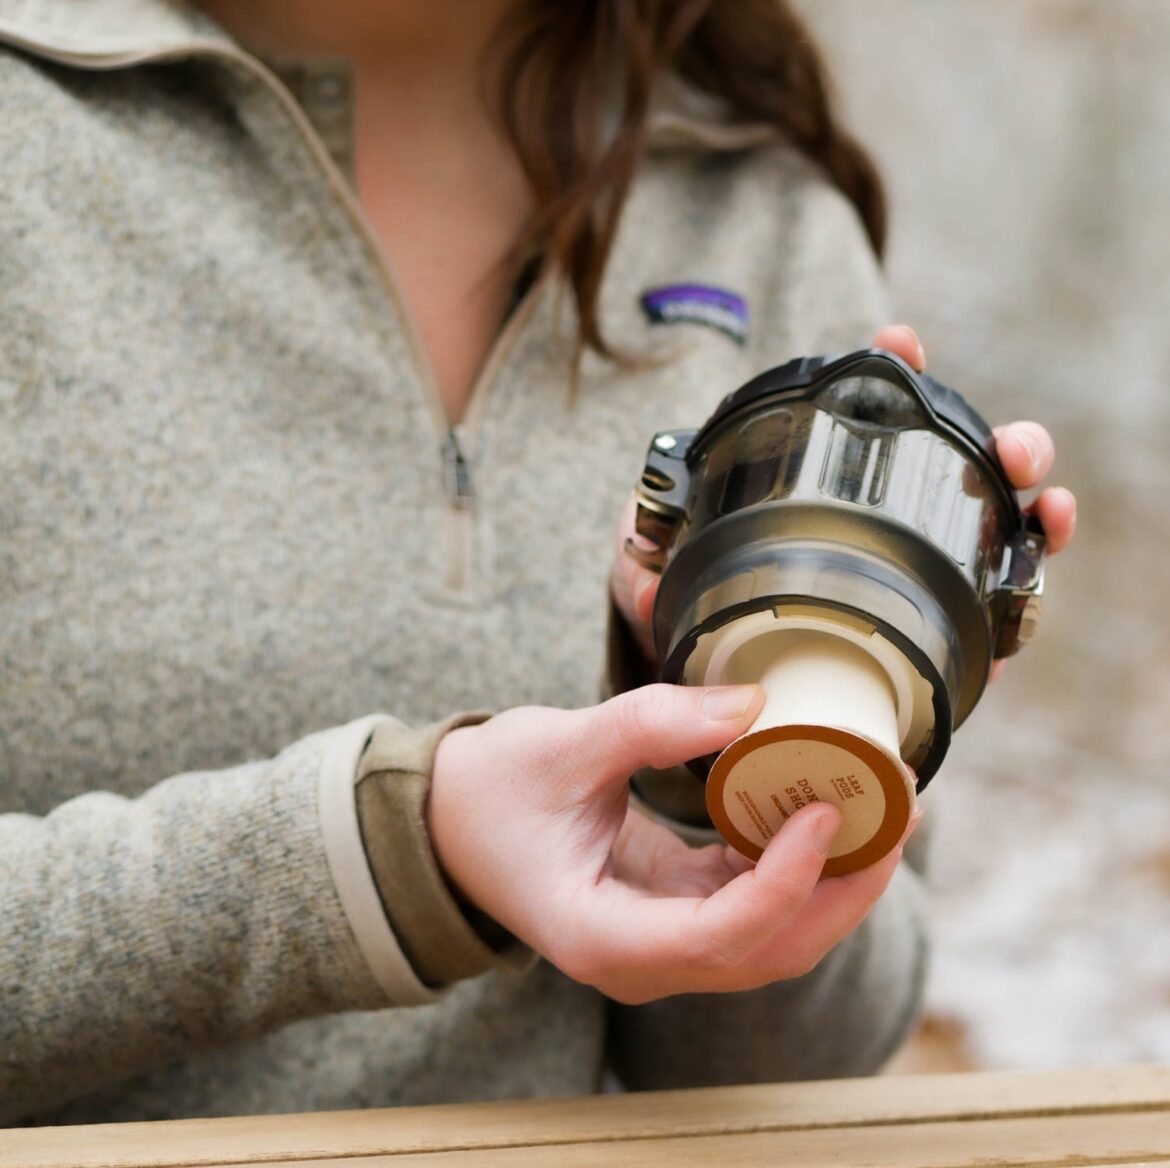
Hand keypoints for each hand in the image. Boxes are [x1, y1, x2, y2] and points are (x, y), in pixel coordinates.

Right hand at [429, 683, 913, 1003]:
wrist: (448, 822)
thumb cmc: (486, 795)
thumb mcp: (559, 746)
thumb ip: (651, 723)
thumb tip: (753, 703)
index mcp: (603, 936)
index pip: (720, 934)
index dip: (787, 880)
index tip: (831, 809)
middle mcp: (642, 958)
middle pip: (770, 949)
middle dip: (844, 889)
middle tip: (898, 811)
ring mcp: (661, 941)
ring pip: (773, 934)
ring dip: (833, 878)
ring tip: (883, 807)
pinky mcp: (673, 910)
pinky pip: (751, 901)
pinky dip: (794, 860)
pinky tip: (822, 806)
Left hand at [612, 325, 1077, 662]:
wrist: (714, 703)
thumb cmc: (687, 630)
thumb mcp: (652, 590)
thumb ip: (642, 565)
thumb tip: (647, 570)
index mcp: (820, 495)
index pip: (864, 422)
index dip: (891, 373)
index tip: (899, 342)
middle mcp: (880, 529)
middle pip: (953, 466)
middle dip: (995, 439)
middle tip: (1009, 444)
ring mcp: (915, 581)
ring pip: (990, 527)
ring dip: (1026, 497)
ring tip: (1036, 490)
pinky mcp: (936, 641)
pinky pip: (992, 610)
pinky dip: (1022, 584)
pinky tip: (1034, 557)